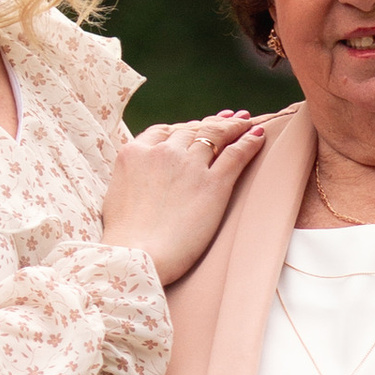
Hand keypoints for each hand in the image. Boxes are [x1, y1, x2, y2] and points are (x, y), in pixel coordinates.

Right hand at [101, 109, 264, 287]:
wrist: (137, 255)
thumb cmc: (123, 237)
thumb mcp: (116, 195)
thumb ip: (131, 178)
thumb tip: (140, 179)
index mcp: (135, 152)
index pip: (165, 131)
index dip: (185, 128)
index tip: (197, 126)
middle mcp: (163, 152)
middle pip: (193, 130)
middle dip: (213, 123)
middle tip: (230, 119)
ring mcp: (189, 166)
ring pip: (216, 135)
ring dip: (234, 127)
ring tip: (247, 122)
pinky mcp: (214, 184)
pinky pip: (236, 154)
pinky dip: (249, 142)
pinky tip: (259, 135)